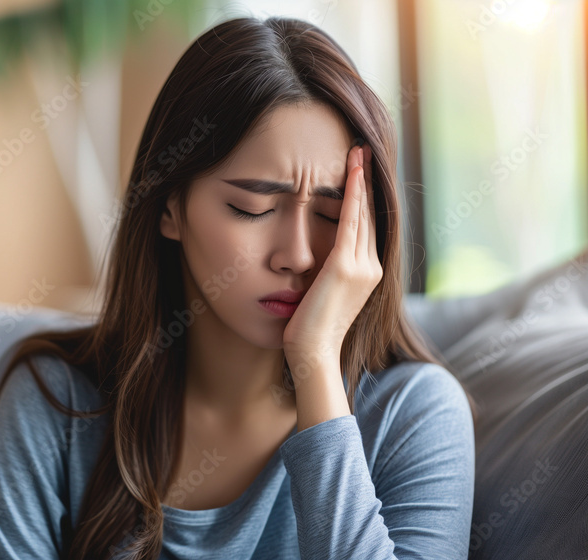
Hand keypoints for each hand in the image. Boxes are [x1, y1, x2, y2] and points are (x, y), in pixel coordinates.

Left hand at [282, 143, 382, 364]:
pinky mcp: (345, 267)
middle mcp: (370, 267)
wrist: (312, 354)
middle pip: (369, 214)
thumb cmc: (307, 330)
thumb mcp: (319, 294)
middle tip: (361, 150)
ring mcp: (361, 266)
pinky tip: (351, 171)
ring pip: (362, 213)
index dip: (363, 197)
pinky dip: (352, 194)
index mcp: (366, 273)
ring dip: (360, 180)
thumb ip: (322, 273)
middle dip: (365, 181)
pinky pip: (349, 221)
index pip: (365, 227)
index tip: (358, 171)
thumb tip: (307, 259)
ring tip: (357, 152)